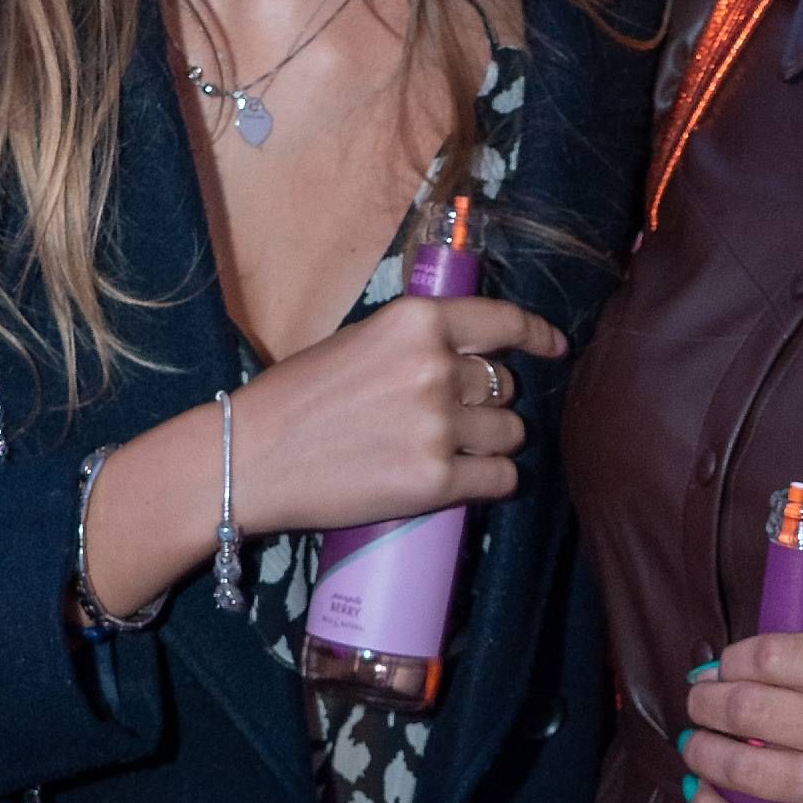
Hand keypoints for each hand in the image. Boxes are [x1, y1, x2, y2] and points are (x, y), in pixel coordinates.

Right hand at [80, 294, 564, 615]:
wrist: (248, 457)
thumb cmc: (295, 399)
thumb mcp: (360, 342)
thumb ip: (418, 343)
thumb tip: (475, 356)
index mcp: (417, 321)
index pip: (504, 324)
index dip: (536, 336)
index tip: (554, 348)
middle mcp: (436, 367)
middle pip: (505, 387)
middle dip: (487, 403)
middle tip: (450, 420)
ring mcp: (440, 426)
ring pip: (510, 434)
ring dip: (490, 443)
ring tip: (446, 451)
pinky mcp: (436, 481)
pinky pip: (499, 479)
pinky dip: (487, 481)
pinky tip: (458, 480)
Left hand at [681, 639, 802, 802]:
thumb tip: (726, 671)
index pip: (781, 654)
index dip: (733, 659)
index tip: (721, 668)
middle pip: (752, 707)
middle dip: (707, 703)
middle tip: (698, 705)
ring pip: (743, 765)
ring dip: (702, 752)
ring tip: (697, 746)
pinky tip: (703, 796)